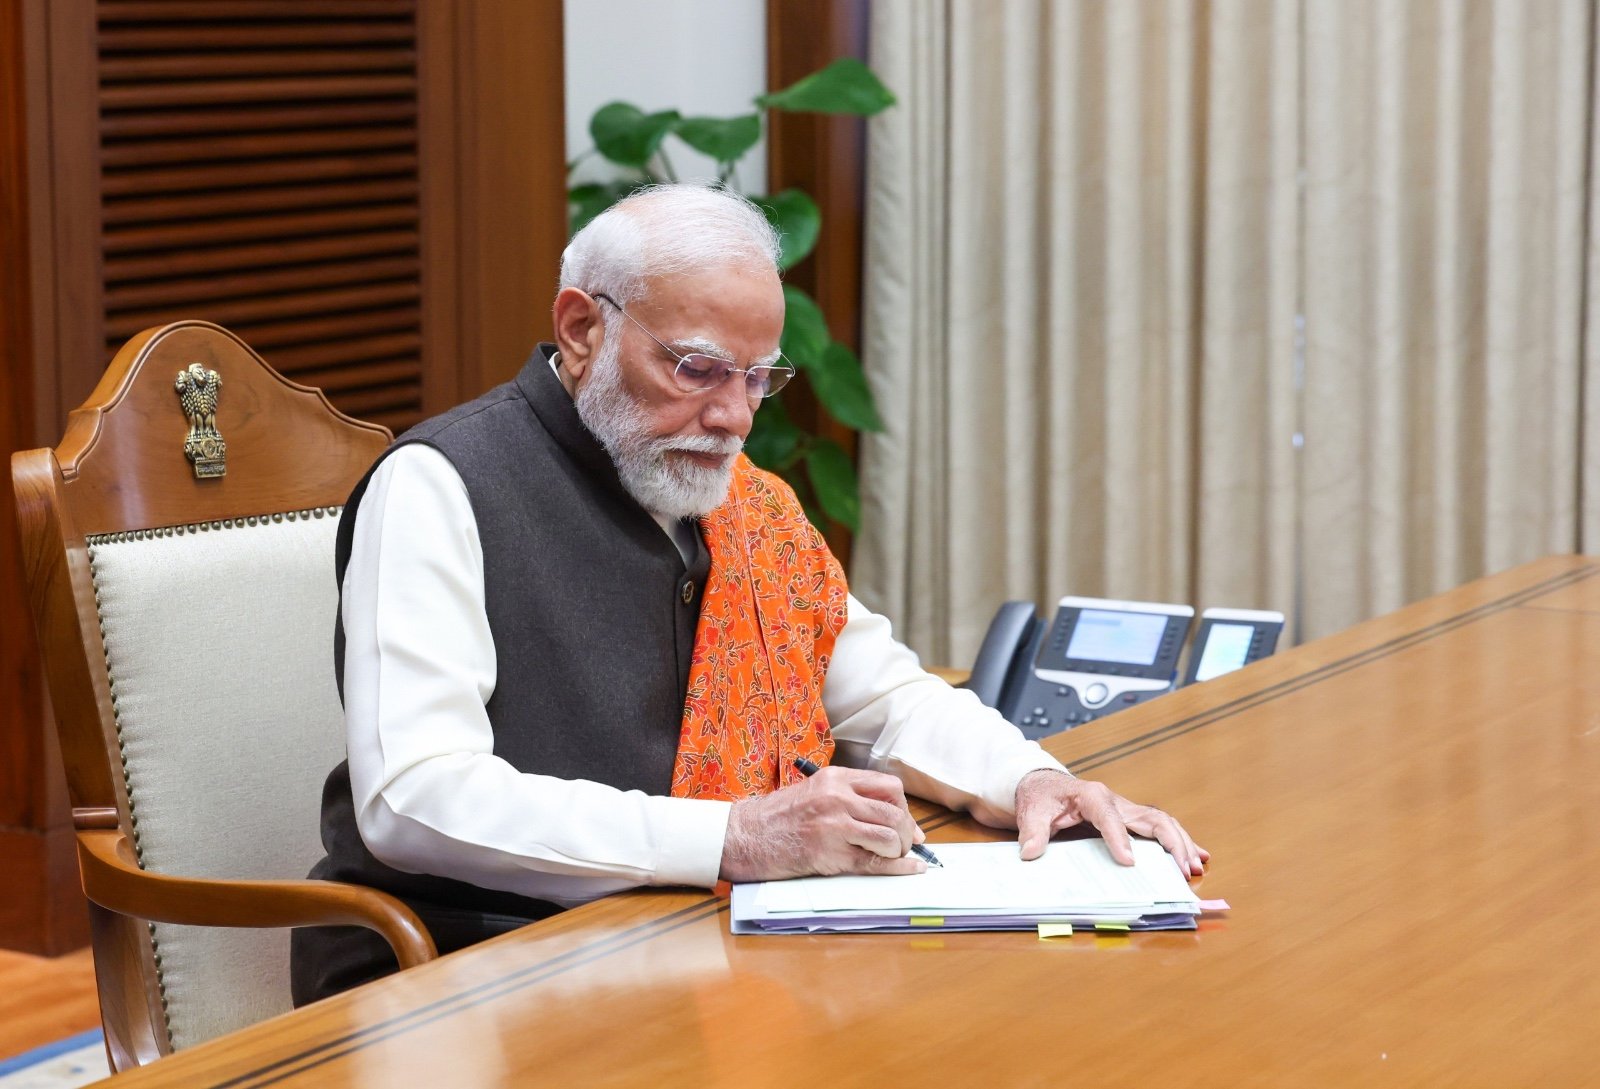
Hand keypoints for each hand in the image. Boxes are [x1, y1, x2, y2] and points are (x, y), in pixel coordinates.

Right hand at [719, 766, 927, 881]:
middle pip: (894, 813)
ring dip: (899, 850)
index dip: (905, 808)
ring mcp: (834, 825)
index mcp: (835, 778)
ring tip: (893, 856)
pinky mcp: (829, 853)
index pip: (888, 787)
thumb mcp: (813, 791)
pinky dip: (898, 868)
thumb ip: (848, 797)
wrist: (745, 836)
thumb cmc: (777, 816)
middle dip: (907, 833)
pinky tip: (911, 869)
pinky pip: (874, 862)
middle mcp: (837, 797)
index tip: (909, 826)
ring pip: (888, 837)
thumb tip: (890, 817)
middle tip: (906, 845)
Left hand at [1013, 770, 1208, 875]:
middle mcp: (1115, 801)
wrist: (1043, 786)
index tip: (1128, 862)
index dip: (1119, 838)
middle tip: (1183, 870)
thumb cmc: (1041, 798)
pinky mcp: (1130, 820)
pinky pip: (1159, 829)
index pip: (1109, 816)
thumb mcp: (1032, 812)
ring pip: (1162, 823)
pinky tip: (1198, 857)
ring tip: (1195, 868)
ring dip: (1181, 844)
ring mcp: (1126, 810)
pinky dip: (1179, 842)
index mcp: (1091, 796)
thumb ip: (1032, 832)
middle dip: (1171, 843)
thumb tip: (1030, 852)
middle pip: (1151, 818)